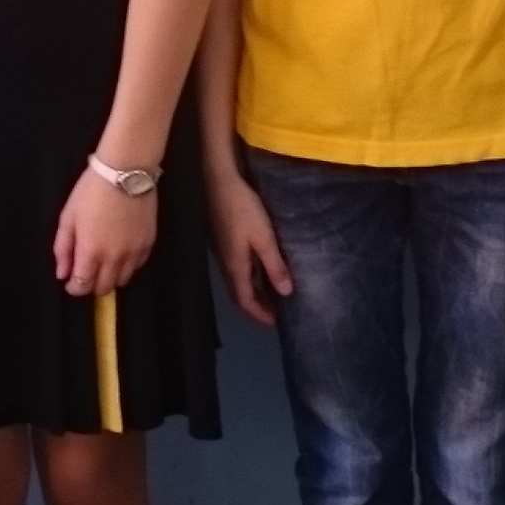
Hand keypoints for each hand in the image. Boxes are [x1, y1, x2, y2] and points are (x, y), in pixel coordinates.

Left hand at [54, 166, 159, 297]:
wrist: (125, 172)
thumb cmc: (91, 191)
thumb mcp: (68, 217)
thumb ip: (63, 249)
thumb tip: (62, 274)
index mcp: (91, 252)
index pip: (83, 285)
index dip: (74, 288)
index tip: (70, 282)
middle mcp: (114, 258)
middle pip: (104, 288)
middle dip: (92, 286)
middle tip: (86, 273)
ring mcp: (134, 252)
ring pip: (123, 280)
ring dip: (111, 277)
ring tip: (104, 264)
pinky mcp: (148, 243)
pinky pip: (138, 266)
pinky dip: (127, 266)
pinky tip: (120, 253)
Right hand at [207, 167, 291, 326]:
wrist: (218, 181)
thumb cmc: (243, 208)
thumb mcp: (264, 237)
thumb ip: (274, 265)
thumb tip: (286, 293)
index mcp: (235, 267)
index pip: (245, 301)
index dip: (260, 314)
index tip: (277, 323)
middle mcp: (226, 264)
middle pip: (240, 294)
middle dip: (257, 307)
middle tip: (277, 313)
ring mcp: (223, 252)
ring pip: (239, 281)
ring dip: (254, 292)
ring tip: (274, 295)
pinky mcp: (224, 240)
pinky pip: (238, 268)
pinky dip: (252, 277)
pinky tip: (263, 269)